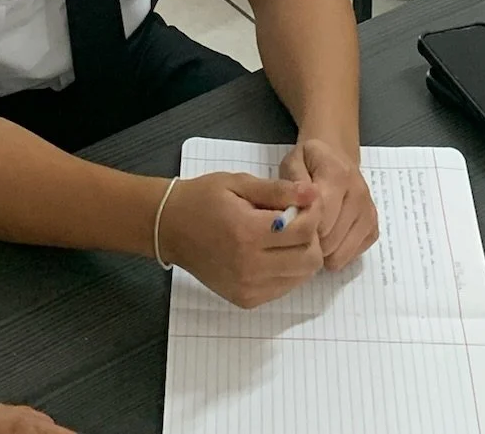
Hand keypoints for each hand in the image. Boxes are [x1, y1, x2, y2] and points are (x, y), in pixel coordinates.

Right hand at [158, 171, 323, 308]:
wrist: (170, 228)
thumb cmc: (203, 198)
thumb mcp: (239, 183)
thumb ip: (277, 190)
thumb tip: (313, 193)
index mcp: (247, 233)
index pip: (304, 231)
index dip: (313, 212)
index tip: (306, 200)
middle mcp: (250, 267)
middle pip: (309, 260)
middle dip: (312, 236)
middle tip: (297, 218)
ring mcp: (248, 288)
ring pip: (301, 277)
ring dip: (302, 254)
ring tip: (283, 235)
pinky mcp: (246, 300)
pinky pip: (284, 288)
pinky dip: (287, 270)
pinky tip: (272, 252)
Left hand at [281, 139, 377, 269]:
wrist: (337, 156)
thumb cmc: (309, 162)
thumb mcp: (293, 162)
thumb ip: (293, 184)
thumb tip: (300, 208)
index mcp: (338, 174)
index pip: (321, 217)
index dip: (303, 227)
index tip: (293, 223)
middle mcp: (359, 194)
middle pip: (330, 239)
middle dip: (311, 241)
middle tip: (301, 230)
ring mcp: (369, 213)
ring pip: (341, 252)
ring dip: (323, 250)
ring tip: (314, 233)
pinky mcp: (373, 228)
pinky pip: (352, 256)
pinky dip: (337, 253)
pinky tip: (329, 236)